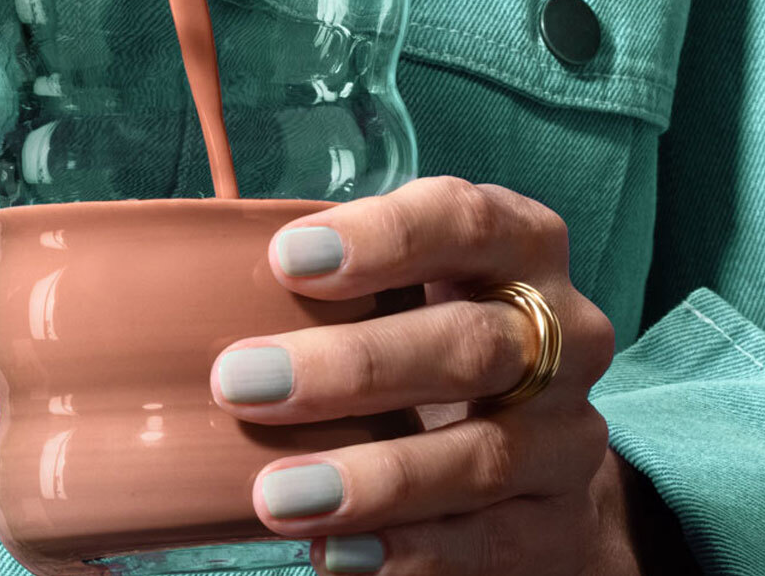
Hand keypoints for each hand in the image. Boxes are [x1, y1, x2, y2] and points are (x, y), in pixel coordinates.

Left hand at [208, 177, 642, 574]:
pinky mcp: (559, 522)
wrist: (533, 454)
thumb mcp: (401, 292)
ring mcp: (567, 434)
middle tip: (239, 382)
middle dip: (350, 367)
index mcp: (518, 248)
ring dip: (374, 478)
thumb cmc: (426, 338)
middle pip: (469, 345)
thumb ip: (334, 284)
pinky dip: (410, 550)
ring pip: (481, 455)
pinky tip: (336, 552)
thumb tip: (197, 283)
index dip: (385, 237)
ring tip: (277, 496)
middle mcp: (562, 334)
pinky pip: (488, 542)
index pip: (467, 221)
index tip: (288, 260)